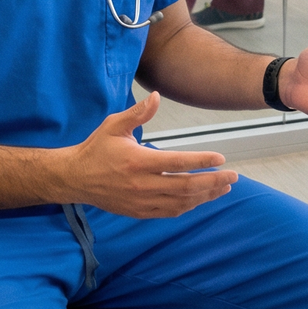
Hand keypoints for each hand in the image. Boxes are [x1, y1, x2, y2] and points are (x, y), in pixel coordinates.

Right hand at [63, 92, 237, 217]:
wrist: (75, 178)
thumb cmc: (96, 148)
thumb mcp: (113, 125)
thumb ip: (138, 113)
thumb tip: (157, 97)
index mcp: (138, 162)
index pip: (178, 163)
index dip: (202, 161)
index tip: (221, 158)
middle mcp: (142, 185)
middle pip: (186, 187)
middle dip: (213, 182)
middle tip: (233, 176)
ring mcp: (141, 201)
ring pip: (181, 202)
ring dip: (205, 196)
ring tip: (223, 188)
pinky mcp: (139, 212)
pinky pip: (169, 212)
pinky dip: (188, 206)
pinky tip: (200, 199)